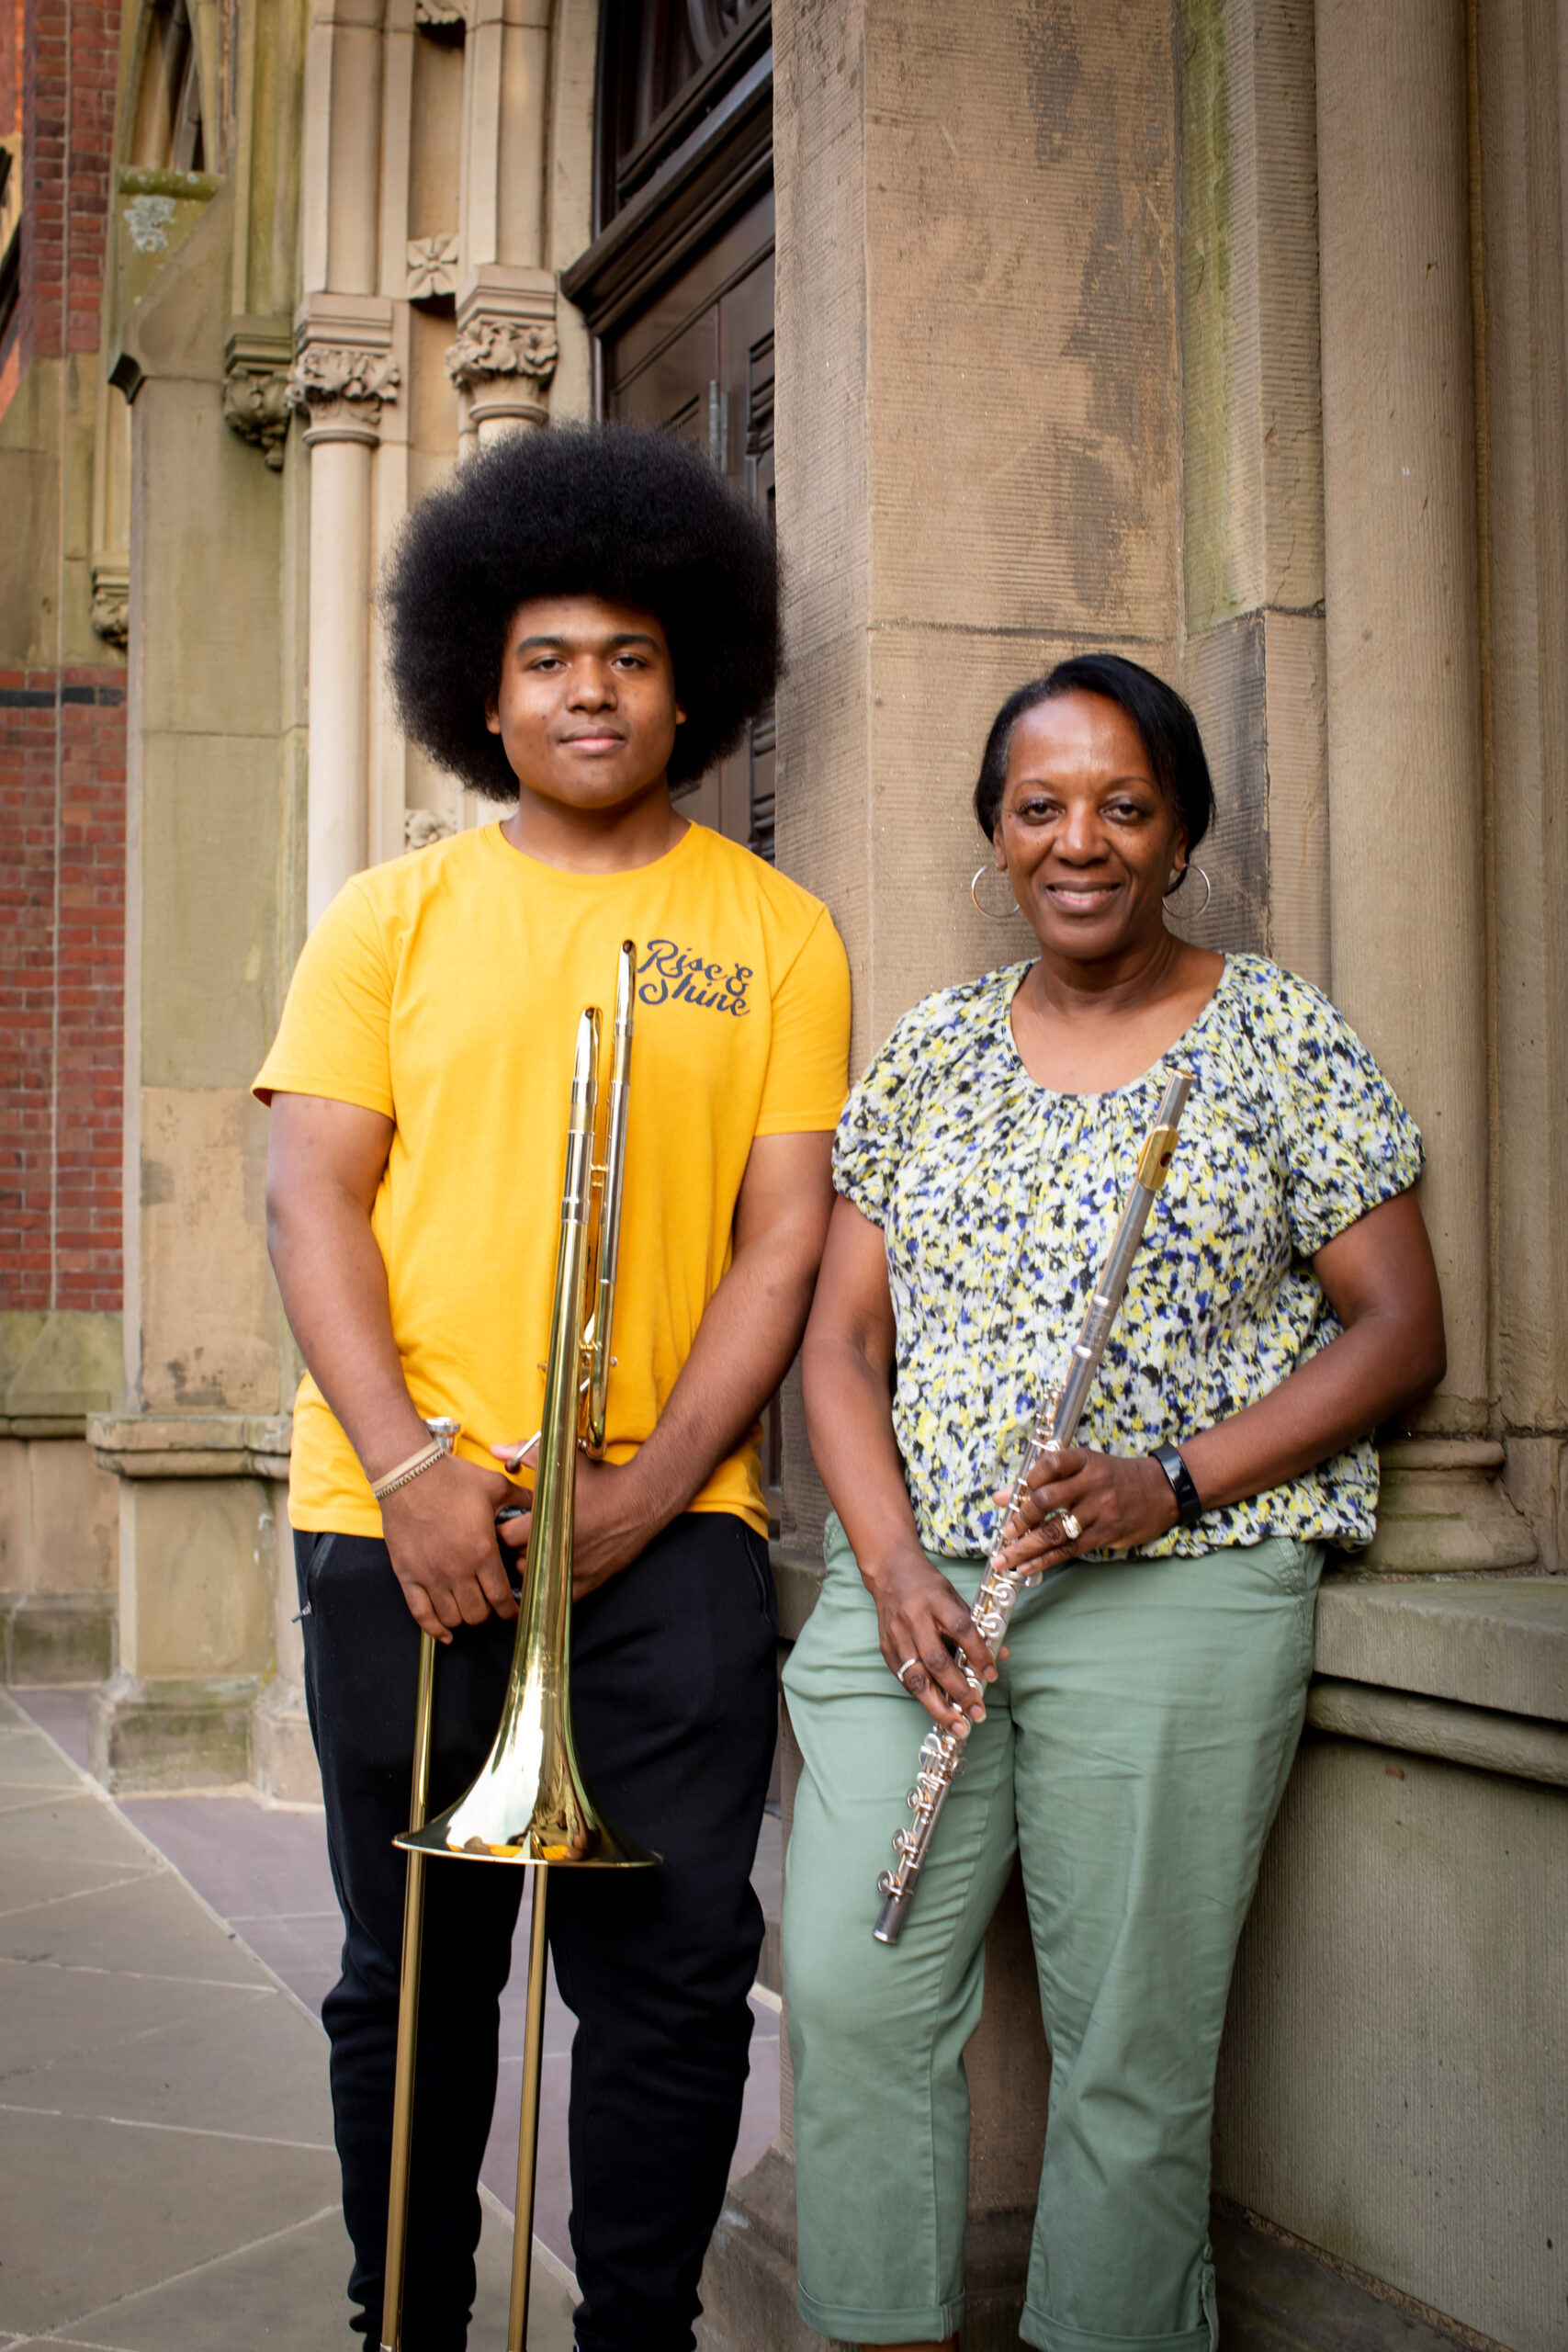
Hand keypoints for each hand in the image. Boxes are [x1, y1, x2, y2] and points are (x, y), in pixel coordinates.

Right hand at [381, 1453, 518, 1640]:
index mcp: (482, 1551)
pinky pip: (420, 1613)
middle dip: (488, 1614)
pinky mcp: (408, 1575)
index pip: (501, 1597)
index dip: (510, 1610)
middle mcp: (457, 1570)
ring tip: (470, 1610)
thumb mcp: (494, 1486)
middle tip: (491, 1606)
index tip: (514, 1611)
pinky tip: (444, 1634)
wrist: (409, 1473)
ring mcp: (430, 1575)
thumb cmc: (452, 1478)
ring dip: (464, 1618)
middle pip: (477, 1613)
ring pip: (452, 1617)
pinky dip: (433, 1629)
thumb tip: (542, 1504)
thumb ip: (521, 1499)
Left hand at [491, 1445, 656, 1600]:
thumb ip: (526, 1455)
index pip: (504, 1536)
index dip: (502, 1529)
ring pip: (535, 1578)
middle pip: (516, 1559)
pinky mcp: (590, 1580)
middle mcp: (556, 1547)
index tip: (507, 1524)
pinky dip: (553, 1584)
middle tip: (521, 1537)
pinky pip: (560, 1594)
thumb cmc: (603, 1480)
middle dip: (515, 1549)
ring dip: (533, 1566)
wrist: (642, 1499)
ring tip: (539, 1550)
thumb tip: (496, 1449)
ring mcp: (573, 1567)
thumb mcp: (563, 1463)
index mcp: (545, 1521)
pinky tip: (554, 1569)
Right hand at [860, 1544, 998, 1732]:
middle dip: (960, 1692)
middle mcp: (914, 1619)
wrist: (890, 1572)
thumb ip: (976, 1627)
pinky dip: (922, 1696)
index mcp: (936, 1601)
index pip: (962, 1630)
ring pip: (917, 1677)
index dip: (979, 1654)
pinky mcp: (886, 1648)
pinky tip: (937, 1709)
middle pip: (938, 1661)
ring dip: (938, 1706)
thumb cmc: (929, 1587)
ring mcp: (897, 1635)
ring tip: (957, 1725)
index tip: (992, 1675)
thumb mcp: (956, 1597)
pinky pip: (905, 1679)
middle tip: (978, 1712)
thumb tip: (1002, 1655)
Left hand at [991, 1446, 1178, 1574]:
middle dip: (1022, 1518)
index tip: (1013, 1494)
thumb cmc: (1114, 1477)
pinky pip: (1069, 1550)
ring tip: (1004, 1559)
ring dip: (1025, 1548)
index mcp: (1085, 1461)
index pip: (1052, 1464)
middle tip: (1006, 1533)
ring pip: (1056, 1531)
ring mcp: (1100, 1511)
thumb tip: (1000, 1498)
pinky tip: (1026, 1567)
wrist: (1163, 1490)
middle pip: (1049, 1499)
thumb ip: (1043, 1479)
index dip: (1029, 1478)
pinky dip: (1044, 1560)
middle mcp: (1093, 1484)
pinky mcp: (1106, 1534)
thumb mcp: (1084, 1467)